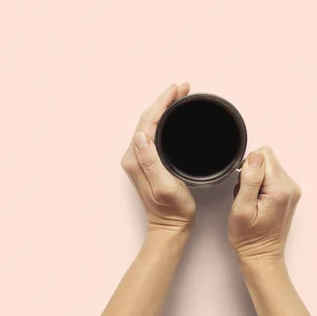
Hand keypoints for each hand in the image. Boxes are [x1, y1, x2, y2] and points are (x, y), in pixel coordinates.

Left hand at [121, 83, 195, 233]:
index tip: (178, 90)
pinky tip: (173, 116)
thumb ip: (151, 160)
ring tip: (179, 96)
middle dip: (164, 100)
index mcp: (136, 159)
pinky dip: (163, 119)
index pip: (148, 121)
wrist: (170, 227)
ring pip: (149, 124)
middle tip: (182, 88)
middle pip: (147, 119)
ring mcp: (139, 159)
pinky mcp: (146, 162)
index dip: (163, 102)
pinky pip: (153, 133)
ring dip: (163, 108)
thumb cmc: (173, 210)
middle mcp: (133, 157)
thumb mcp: (164, 185)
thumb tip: (141, 135)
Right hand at [228, 146, 301, 262]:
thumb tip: (255, 156)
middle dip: (252, 175)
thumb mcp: (242, 208)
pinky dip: (261, 188)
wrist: (262, 257)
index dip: (248, 168)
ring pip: (268, 168)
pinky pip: (271, 178)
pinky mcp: (289, 195)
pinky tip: (257, 204)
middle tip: (247, 198)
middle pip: (267, 160)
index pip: (263, 154)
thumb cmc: (249, 239)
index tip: (245, 187)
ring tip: (252, 203)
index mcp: (280, 188)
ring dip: (256, 182)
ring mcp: (292, 191)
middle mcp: (291, 187)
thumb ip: (250, 179)